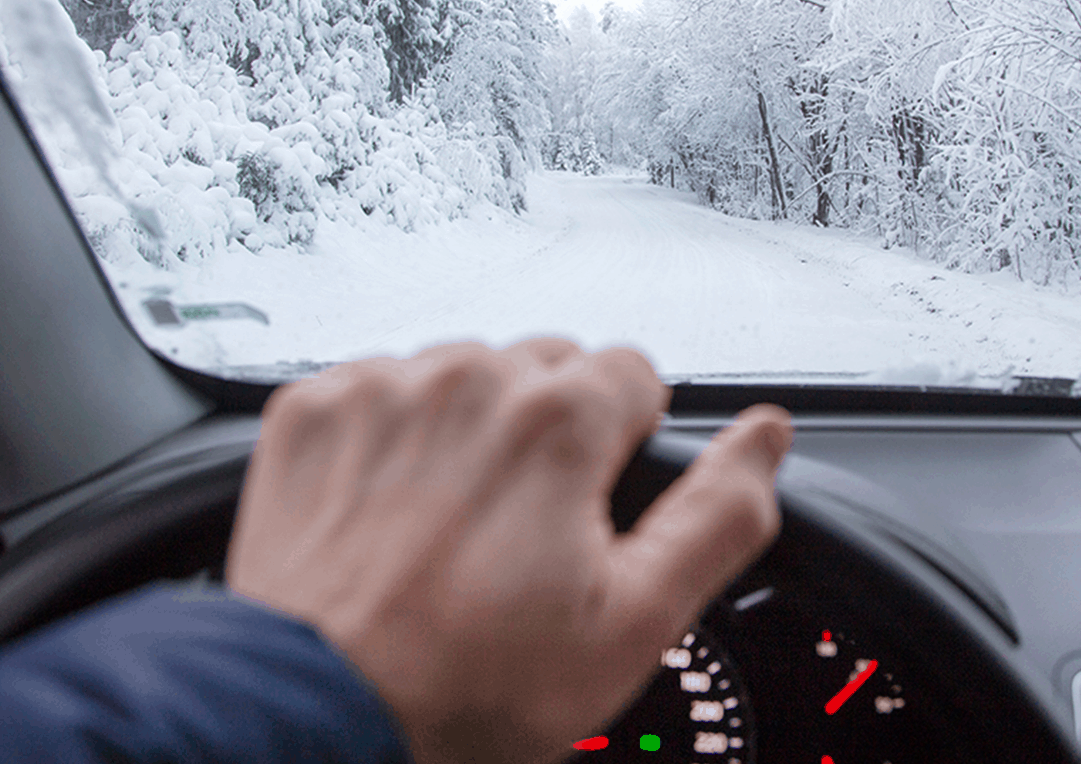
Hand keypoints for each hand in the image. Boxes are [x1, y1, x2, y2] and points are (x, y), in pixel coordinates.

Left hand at [225, 339, 792, 763]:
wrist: (318, 713)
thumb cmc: (470, 684)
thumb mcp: (635, 623)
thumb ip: (718, 515)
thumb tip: (767, 438)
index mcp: (560, 418)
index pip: (633, 375)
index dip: (624, 448)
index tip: (589, 507)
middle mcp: (470, 378)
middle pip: (548, 368)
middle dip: (551, 432)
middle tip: (523, 531)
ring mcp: (382, 388)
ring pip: (464, 373)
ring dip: (471, 428)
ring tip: (450, 526)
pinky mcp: (313, 408)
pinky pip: (381, 389)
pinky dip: (393, 435)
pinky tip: (390, 511)